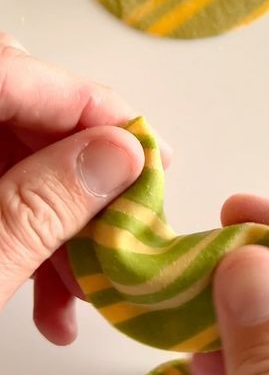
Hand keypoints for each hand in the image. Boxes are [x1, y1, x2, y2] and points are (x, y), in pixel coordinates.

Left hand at [0, 32, 170, 344]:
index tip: (149, 154)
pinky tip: (49, 302)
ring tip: (89, 288)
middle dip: (84, 174)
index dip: (92, 108)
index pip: (15, 72)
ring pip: (17, 159)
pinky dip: (29, 239)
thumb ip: (43, 205)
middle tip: (128, 220)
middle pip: (25, 111)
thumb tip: (120, 155)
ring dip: (60, 222)